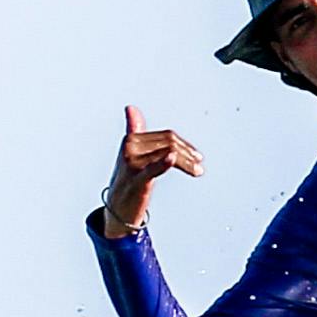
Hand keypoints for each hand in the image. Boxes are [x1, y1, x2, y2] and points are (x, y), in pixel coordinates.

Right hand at [98, 105, 203, 235]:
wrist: (117, 209)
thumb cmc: (127, 179)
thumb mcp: (131, 153)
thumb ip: (133, 129)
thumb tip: (131, 108)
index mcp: (131, 139)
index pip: (166, 136)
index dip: (184, 144)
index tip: (195, 155)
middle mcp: (130, 147)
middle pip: (169, 144)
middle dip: (188, 154)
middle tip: (199, 165)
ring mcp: (132, 162)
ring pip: (169, 153)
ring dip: (187, 163)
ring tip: (197, 171)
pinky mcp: (136, 178)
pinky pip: (153, 168)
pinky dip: (164, 162)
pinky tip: (172, 158)